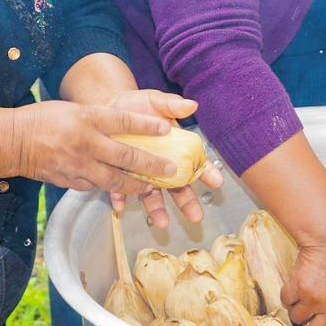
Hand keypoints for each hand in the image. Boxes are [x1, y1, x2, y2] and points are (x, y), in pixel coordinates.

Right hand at [14, 101, 182, 193]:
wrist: (10, 141)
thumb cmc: (43, 119)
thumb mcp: (73, 109)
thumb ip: (99, 119)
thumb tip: (128, 126)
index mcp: (87, 118)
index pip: (124, 121)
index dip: (148, 126)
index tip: (167, 130)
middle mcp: (85, 142)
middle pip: (125, 156)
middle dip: (152, 166)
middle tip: (171, 171)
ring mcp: (77, 164)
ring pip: (114, 179)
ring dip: (136, 185)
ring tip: (151, 188)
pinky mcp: (69, 181)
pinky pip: (95, 186)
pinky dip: (110, 188)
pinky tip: (121, 189)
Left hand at [102, 90, 224, 229]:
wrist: (109, 107)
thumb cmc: (137, 106)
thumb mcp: (156, 101)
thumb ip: (172, 105)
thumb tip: (193, 105)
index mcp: (176, 149)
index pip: (196, 163)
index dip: (207, 173)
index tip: (216, 182)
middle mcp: (161, 165)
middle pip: (178, 186)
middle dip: (187, 202)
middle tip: (196, 216)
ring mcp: (142, 172)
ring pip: (152, 194)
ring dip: (157, 209)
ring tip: (162, 223)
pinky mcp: (120, 174)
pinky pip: (120, 189)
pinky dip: (121, 198)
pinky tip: (121, 207)